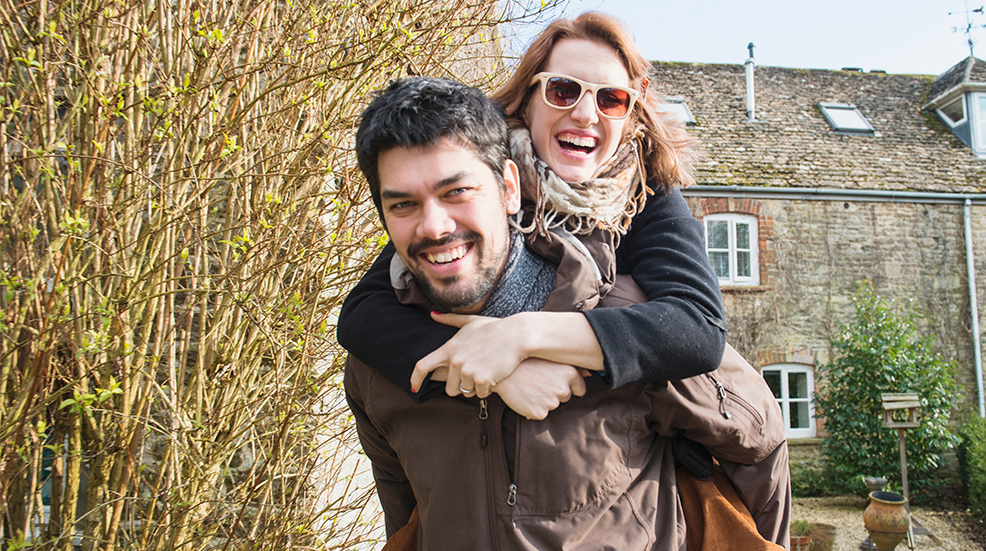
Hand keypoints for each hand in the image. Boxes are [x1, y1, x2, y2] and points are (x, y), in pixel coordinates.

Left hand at [412, 312, 527, 398]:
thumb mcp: (470, 322)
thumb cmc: (495, 328)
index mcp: (449, 348)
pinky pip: (480, 394)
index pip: (423, 366)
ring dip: (474, 387)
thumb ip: (450, 320)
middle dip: (460, 387)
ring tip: (486, 371)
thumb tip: (432, 314)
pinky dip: (487, 390)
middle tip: (473, 376)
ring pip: (466, 392)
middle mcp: (455, 361)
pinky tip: (494, 376)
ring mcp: (468, 371)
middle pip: (449, 388)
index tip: (413, 387)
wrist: (517, 336)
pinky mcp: (482, 380)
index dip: (415, 379)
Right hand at [493, 358, 585, 419]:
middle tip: (538, 382)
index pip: (580, 389)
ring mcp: (552, 402)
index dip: (568, 386)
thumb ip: (574, 368)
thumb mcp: (551, 359)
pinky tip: (525, 397)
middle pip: (566, 398)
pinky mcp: (540, 412)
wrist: (503, 371)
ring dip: (544, 401)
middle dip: (555, 393)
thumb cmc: (526, 363)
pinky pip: (540, 414)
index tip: (555, 381)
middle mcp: (564, 388)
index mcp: (570, 373)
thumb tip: (591, 374)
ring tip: (530, 387)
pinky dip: (533, 409)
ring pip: (553, 406)